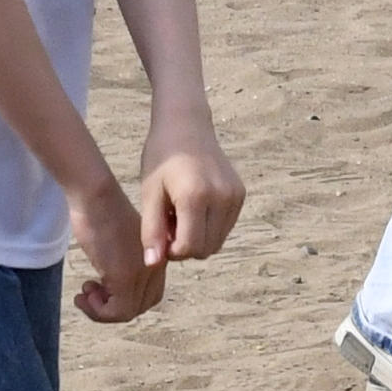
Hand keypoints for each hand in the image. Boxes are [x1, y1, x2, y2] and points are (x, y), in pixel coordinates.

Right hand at [67, 170, 162, 324]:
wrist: (96, 195)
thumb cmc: (102, 213)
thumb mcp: (121, 243)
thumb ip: (125, 261)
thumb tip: (113, 284)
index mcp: (159, 258)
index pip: (150, 295)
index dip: (125, 299)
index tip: (100, 288)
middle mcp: (156, 267)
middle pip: (141, 305)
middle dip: (114, 307)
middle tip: (91, 292)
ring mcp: (141, 272)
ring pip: (128, 312)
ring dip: (101, 311)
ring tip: (85, 294)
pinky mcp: (124, 275)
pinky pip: (116, 311)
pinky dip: (98, 311)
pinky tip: (84, 294)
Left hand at [139, 132, 245, 265]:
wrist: (186, 127)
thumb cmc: (161, 158)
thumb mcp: (150, 193)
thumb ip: (152, 230)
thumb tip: (152, 263)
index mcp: (195, 197)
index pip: (189, 248)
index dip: (171, 251)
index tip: (160, 235)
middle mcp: (221, 198)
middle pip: (205, 249)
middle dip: (185, 246)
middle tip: (169, 224)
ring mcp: (235, 197)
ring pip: (217, 242)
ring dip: (198, 238)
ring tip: (181, 215)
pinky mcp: (241, 195)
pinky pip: (225, 228)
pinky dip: (209, 227)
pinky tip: (195, 209)